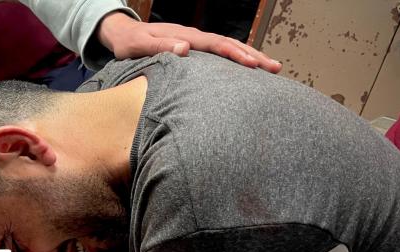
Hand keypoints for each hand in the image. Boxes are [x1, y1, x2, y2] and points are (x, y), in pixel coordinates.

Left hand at [97, 13, 281, 73]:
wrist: (123, 34)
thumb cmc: (129, 43)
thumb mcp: (139, 46)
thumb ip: (160, 48)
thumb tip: (185, 49)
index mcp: (186, 37)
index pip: (217, 45)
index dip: (236, 55)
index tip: (254, 65)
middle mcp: (194, 37)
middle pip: (230, 44)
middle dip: (254, 55)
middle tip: (276, 67)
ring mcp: (196, 42)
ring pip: (228, 47)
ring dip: (250, 56)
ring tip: (272, 67)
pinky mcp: (195, 48)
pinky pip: (220, 53)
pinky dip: (237, 58)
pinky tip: (248, 69)